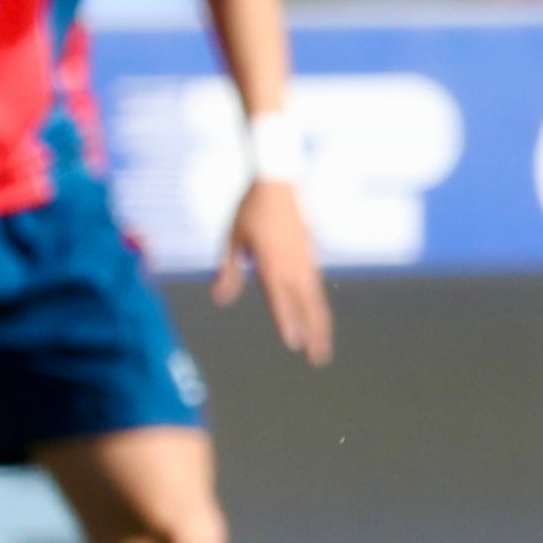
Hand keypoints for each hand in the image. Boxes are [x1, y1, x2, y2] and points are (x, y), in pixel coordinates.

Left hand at [220, 174, 336, 362]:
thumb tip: (219, 299)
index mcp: (272, 263)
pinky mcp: (311, 254)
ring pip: (316, 299)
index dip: (287, 322)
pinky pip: (315, 285)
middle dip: (313, 333)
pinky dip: (318, 305)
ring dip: (320, 323)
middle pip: (307, 306)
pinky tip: (317, 315)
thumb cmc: (250, 210)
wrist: (278, 183)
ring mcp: (306, 260)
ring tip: (323, 344)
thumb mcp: (232, 240)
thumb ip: (228, 271)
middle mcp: (294, 266)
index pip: (281, 300)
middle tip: (318, 358)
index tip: (294, 345)